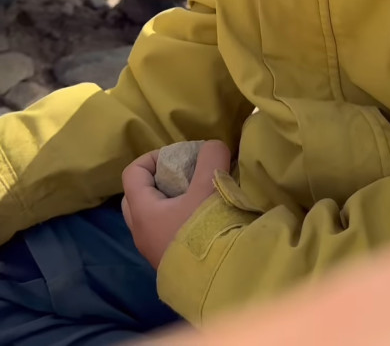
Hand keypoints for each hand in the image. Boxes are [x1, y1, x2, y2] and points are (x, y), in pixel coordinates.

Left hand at [121, 139, 230, 269]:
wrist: (218, 281)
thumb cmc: (206, 230)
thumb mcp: (210, 185)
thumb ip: (211, 156)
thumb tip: (212, 147)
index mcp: (143, 212)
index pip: (133, 173)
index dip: (152, 157)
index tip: (178, 156)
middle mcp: (141, 233)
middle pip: (137, 196)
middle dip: (157, 181)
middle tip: (182, 177)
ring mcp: (153, 252)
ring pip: (151, 218)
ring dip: (169, 202)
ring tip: (195, 197)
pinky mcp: (168, 264)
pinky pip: (163, 234)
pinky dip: (176, 220)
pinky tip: (201, 220)